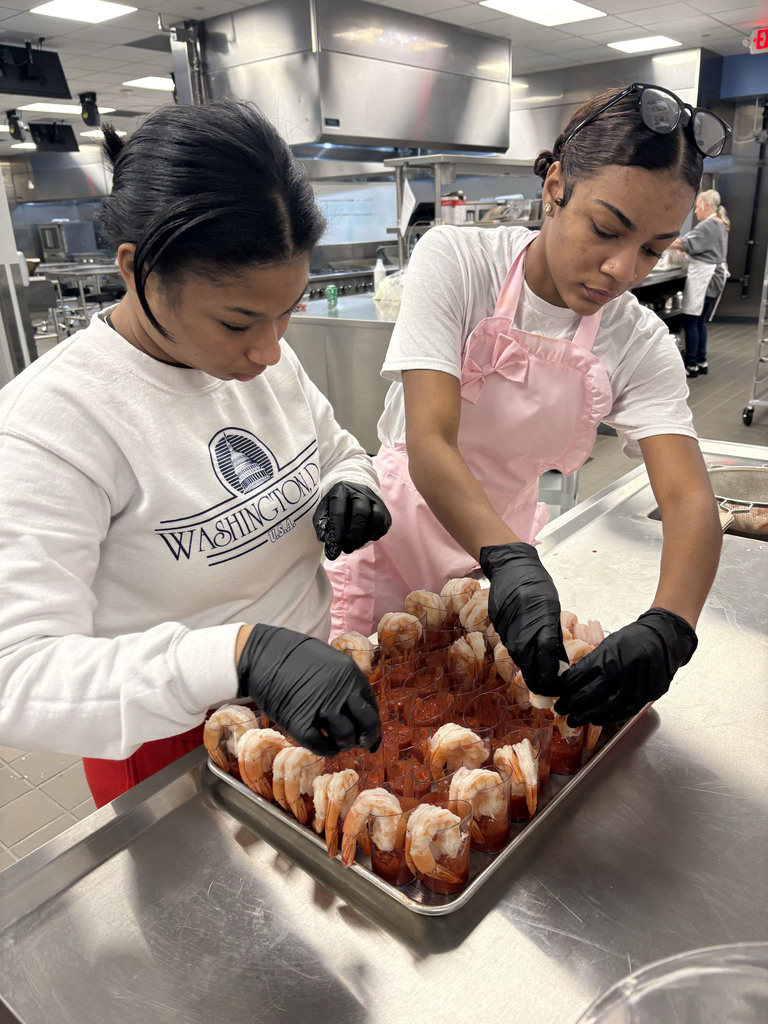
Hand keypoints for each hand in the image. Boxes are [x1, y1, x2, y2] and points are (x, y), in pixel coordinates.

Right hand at [237, 624, 380, 755]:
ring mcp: (319, 708)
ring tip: (339, 744)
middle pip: (365, 726)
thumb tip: (360, 711)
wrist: (264, 655)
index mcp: (350, 676)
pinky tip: (326, 748)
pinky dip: (326, 751)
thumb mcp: (332, 661)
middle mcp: (339, 692)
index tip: (372, 737)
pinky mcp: (299, 722)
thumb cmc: (297, 656)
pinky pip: (320, 745)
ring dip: (344, 745)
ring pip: (345, 738)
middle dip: (366, 739)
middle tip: (360, 744)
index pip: (372, 708)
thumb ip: (347, 683)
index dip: (374, 726)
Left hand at [312, 481, 390, 559]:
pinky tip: (364, 539)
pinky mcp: (384, 509)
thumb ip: (321, 522)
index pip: (339, 512)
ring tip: (355, 546)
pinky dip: (374, 535)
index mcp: (341, 491)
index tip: (333, 548)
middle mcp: (360, 492)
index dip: (336, 532)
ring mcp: (375, 500)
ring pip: (376, 518)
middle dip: (353, 534)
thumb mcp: (325, 507)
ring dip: (365, 536)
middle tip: (347, 548)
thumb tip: (324, 538)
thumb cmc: (337, 503)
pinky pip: (383, 524)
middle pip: (360, 513)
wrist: (355, 489)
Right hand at [479, 543, 566, 695]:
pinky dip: (518, 653)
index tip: (555, 688)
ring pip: (517, 656)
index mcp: (542, 622)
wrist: (509, 567)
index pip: (547, 657)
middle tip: (545, 691)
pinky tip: (525, 655)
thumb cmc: (536, 585)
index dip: (551, 676)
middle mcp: (523, 628)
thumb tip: (558, 660)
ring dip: (527, 668)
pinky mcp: (498, 626)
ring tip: (537, 678)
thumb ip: (553, 633)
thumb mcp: (551, 607)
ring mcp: (508, 627)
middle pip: (528, 662)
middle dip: (536, 680)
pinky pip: (509, 644)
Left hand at [554, 608, 697, 725]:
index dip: (564, 688)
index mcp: (607, 655)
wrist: (664, 637)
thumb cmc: (633, 639)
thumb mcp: (608, 644)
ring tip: (575, 719)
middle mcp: (621, 670)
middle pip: (590, 694)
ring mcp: (637, 683)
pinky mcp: (649, 693)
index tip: (555, 694)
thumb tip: (571, 681)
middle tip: (561, 710)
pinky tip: (597, 720)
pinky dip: (610, 717)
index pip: (579, 676)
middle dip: (572, 705)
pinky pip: (627, 710)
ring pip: (608, 707)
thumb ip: (592, 663)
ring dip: (589, 715)